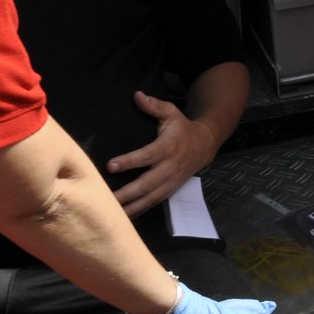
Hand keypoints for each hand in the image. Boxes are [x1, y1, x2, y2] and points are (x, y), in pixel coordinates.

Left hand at [108, 91, 219, 217]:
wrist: (205, 145)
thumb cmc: (182, 128)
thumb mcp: (171, 113)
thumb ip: (154, 106)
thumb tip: (137, 96)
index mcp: (168, 148)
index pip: (146, 156)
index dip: (129, 161)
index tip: (110, 165)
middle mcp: (169, 168)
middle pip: (147, 184)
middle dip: (128, 193)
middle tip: (108, 199)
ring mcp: (171, 182)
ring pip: (150, 198)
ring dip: (132, 207)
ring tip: (113, 213)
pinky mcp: (170, 190)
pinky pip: (153, 203)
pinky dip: (140, 211)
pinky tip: (125, 217)